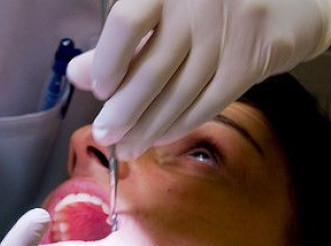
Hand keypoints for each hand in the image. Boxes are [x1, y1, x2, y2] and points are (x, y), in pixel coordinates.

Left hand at [67, 0, 330, 158]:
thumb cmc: (210, 2)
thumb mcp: (164, 7)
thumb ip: (120, 40)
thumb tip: (78, 74)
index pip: (129, 22)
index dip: (109, 61)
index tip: (100, 89)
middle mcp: (199, 4)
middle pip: (154, 68)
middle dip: (125, 110)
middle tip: (105, 136)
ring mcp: (230, 32)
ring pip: (181, 92)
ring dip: (149, 127)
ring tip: (128, 147)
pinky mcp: (251, 60)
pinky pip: (209, 103)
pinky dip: (181, 125)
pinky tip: (160, 138)